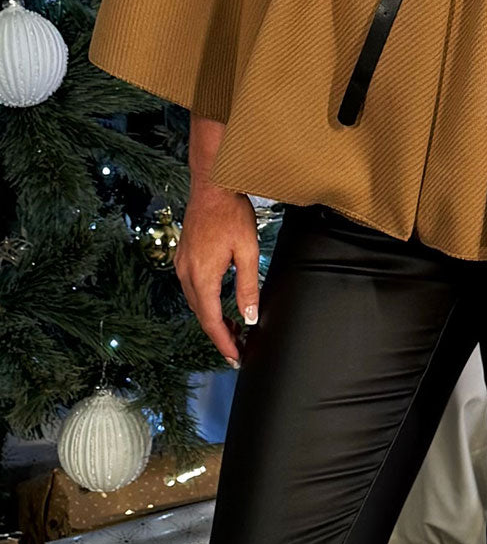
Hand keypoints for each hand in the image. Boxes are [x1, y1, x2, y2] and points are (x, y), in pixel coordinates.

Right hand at [174, 183, 259, 367]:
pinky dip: (205, 302)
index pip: (211, 321)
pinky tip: (218, 302)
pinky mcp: (183, 256)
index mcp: (202, 276)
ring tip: (232, 328)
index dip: (223, 344)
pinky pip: (192, 288)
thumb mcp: (246, 251)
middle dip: (219, 334)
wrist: (212, 184)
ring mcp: (182, 264)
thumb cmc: (231, 213)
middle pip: (202, 315)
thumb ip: (247, 287)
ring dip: (212, 318)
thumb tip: (248, 317)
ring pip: (196, 302)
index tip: (235, 358)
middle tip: (238, 347)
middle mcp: (186, 273)